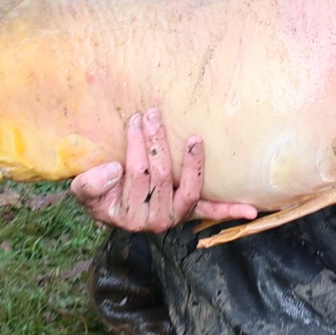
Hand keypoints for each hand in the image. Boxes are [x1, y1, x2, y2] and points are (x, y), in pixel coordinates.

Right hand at [71, 108, 258, 231]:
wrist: (110, 204)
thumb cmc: (99, 193)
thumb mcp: (84, 190)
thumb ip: (91, 183)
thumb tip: (115, 170)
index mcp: (128, 215)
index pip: (135, 175)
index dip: (135, 147)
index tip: (133, 121)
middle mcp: (155, 220)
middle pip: (160, 176)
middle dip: (156, 141)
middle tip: (151, 114)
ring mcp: (176, 215)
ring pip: (188, 189)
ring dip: (192, 162)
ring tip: (194, 139)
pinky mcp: (191, 210)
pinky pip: (211, 212)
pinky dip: (230, 212)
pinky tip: (251, 212)